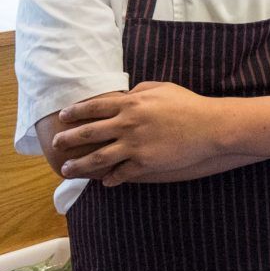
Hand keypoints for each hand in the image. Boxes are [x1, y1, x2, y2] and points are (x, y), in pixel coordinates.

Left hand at [53, 81, 226, 185]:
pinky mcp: (146, 163)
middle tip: (57, 144)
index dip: (75, 112)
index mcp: (131, 103)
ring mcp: (135, 145)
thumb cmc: (189, 105)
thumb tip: (125, 93)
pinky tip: (105, 182)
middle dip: (68, 139)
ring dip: (79, 165)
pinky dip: (111, 178)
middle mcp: (127, 124)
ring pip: (98, 157)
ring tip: (67, 169)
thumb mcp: (163, 88)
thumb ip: (140, 89)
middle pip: (88, 132)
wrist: (211, 127)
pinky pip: (121, 173)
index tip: (63, 117)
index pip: (93, 107)